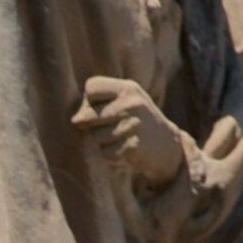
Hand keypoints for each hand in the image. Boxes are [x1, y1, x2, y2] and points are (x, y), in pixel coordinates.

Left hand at [73, 76, 190, 189]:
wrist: (167, 146)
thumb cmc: (136, 121)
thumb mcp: (123, 102)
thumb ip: (96, 105)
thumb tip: (76, 120)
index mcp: (127, 88)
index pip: (91, 87)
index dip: (90, 101)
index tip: (103, 108)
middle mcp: (131, 104)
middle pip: (88, 115)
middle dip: (93, 125)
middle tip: (112, 127)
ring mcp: (133, 125)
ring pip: (95, 137)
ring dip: (102, 143)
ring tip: (120, 139)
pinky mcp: (133, 147)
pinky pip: (105, 153)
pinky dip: (110, 156)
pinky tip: (124, 151)